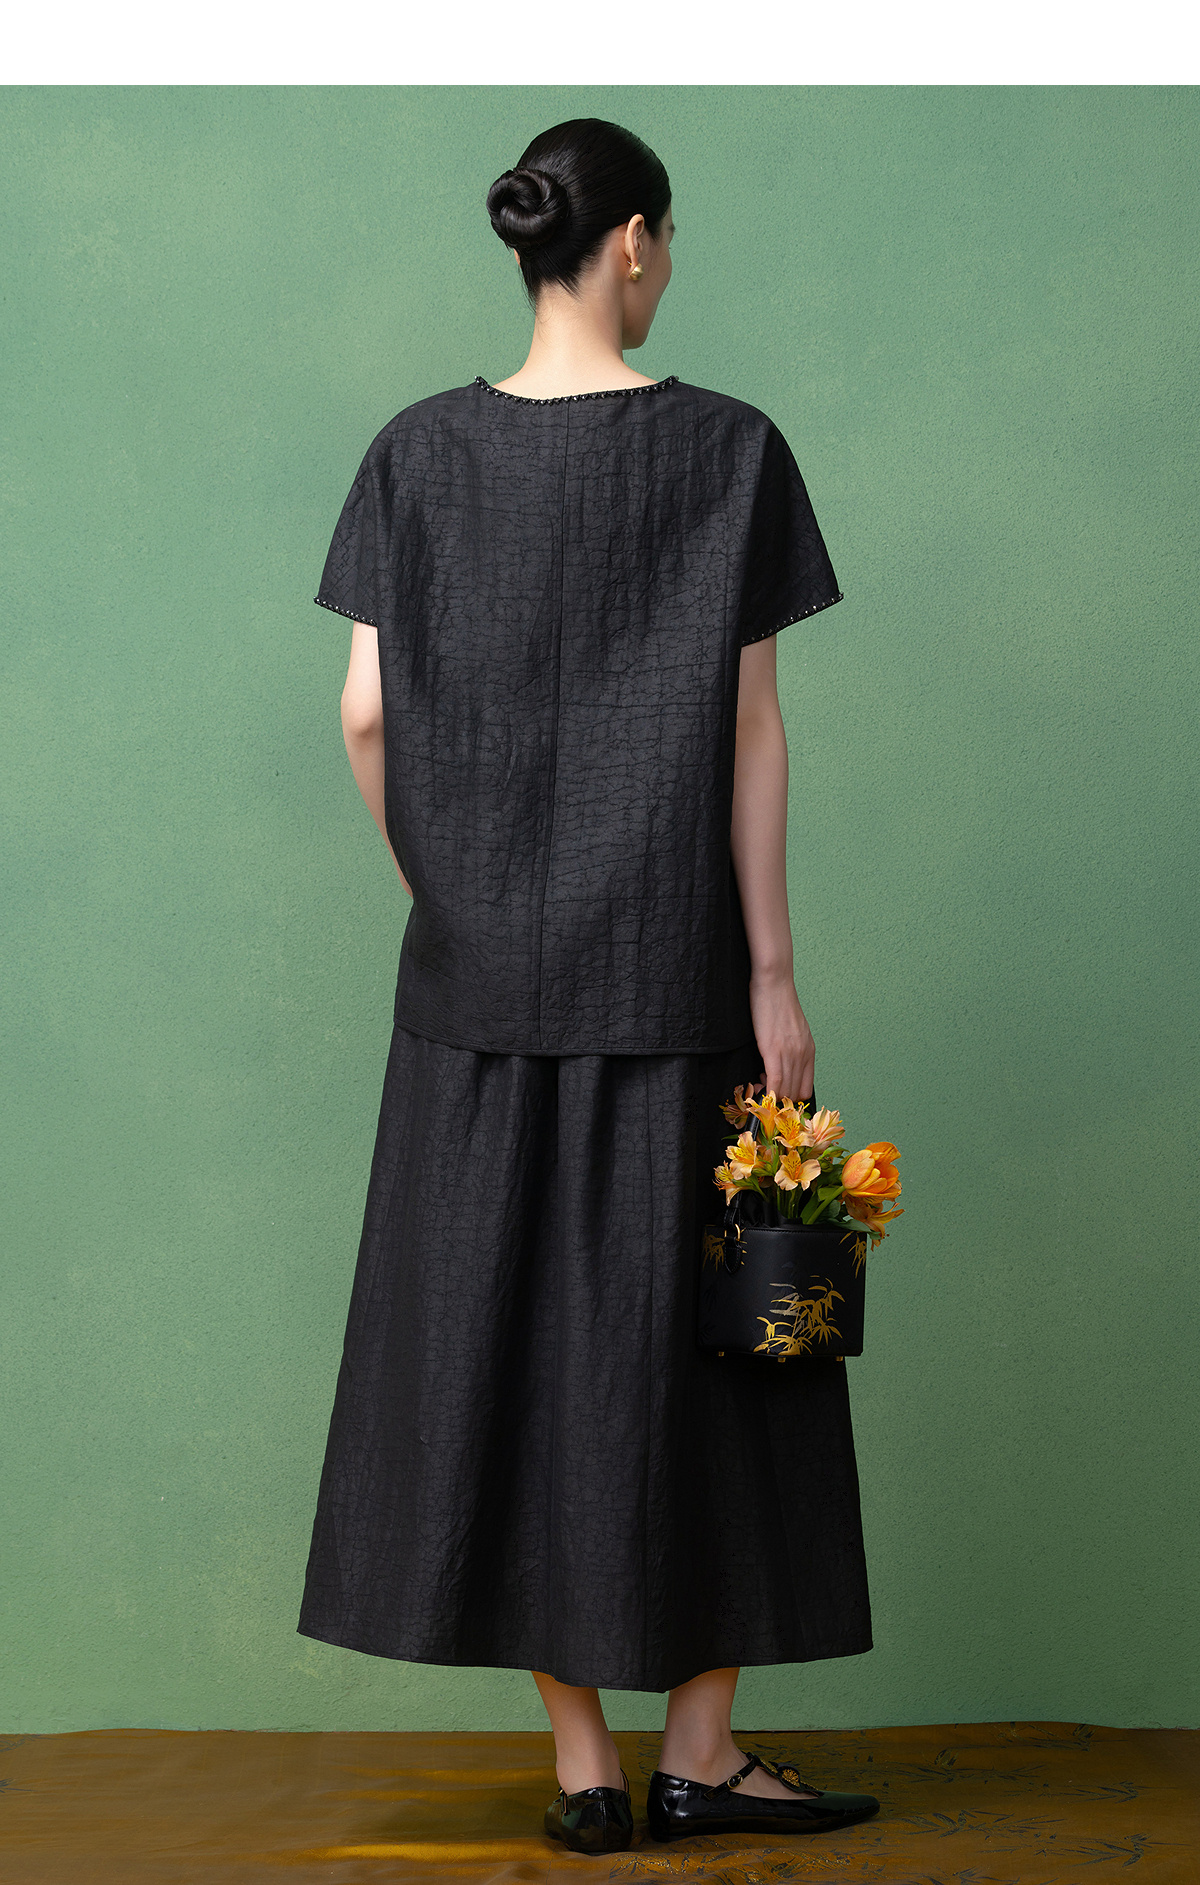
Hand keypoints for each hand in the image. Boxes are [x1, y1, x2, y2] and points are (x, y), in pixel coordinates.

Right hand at [748, 968, 814, 1105]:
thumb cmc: (778, 1003)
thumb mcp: (793, 1030)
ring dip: (771, 1094)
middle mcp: (803, 1055)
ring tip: (760, 1083)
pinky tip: (759, 1088)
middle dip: (779, 1097)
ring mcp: (790, 1054)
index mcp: (809, 1051)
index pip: (805, 1088)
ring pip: (785, 1090)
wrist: (773, 983)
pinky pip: (775, 1082)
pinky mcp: (774, 1050)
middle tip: (765, 1087)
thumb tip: (781, 1065)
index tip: (777, 1091)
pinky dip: (767, 1092)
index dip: (790, 1096)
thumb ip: (792, 1049)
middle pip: (795, 1093)